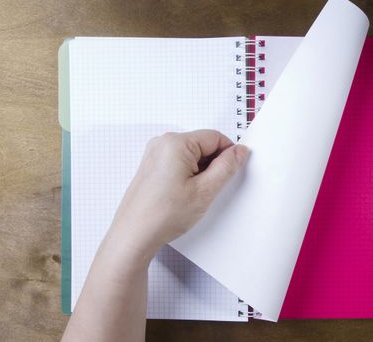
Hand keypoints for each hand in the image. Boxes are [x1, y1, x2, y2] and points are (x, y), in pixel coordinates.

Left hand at [106, 130, 248, 262]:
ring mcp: (155, 155)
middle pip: (203, 145)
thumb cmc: (162, 215)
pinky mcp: (152, 166)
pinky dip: (188, 176)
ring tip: (194, 195)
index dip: (229, 154)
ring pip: (192, 156)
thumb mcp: (205, 191)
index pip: (215, 137)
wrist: (134, 235)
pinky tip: (184, 195)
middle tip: (210, 189)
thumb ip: (226, 167)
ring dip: (201, 172)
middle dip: (213, 165)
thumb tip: (239, 152)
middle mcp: (162, 143)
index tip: (232, 172)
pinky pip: (179, 163)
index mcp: (175, 143)